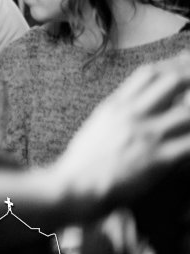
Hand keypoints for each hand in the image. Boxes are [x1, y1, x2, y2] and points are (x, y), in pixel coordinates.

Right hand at [45, 50, 189, 220]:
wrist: (76, 186)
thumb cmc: (83, 160)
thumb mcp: (98, 124)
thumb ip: (120, 110)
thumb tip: (139, 102)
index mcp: (117, 105)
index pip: (149, 72)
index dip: (172, 67)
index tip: (184, 71)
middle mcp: (133, 115)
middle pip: (174, 82)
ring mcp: (147, 136)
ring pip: (188, 113)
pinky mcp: (159, 160)